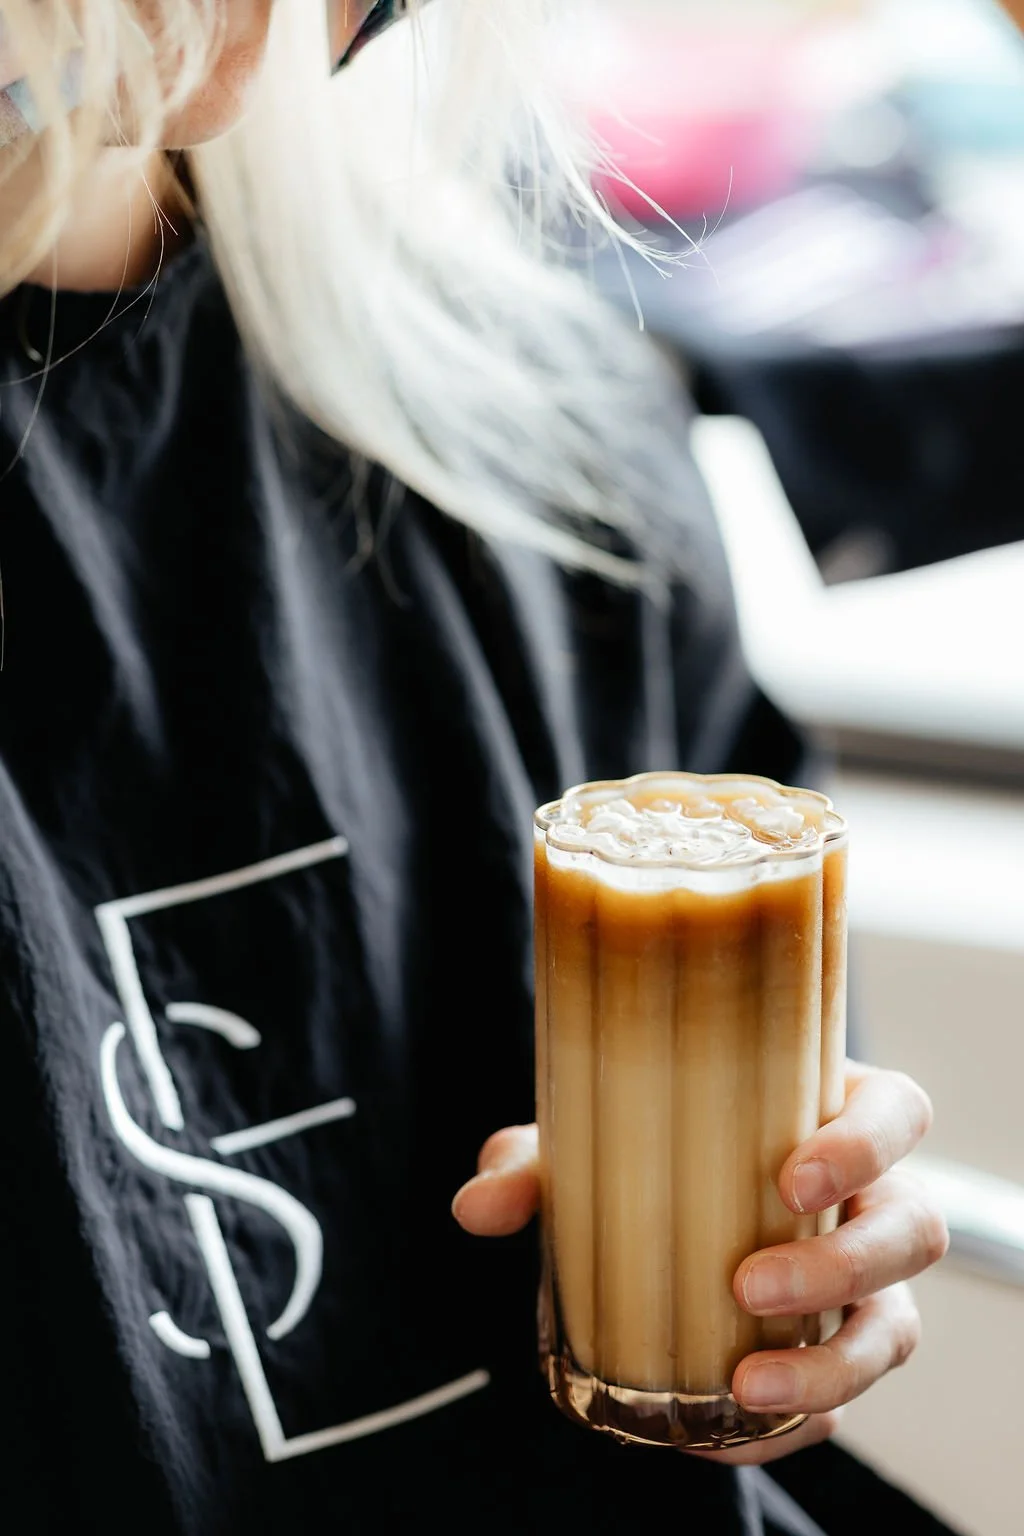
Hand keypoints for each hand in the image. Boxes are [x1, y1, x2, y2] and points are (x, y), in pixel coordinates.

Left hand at [452, 1062, 948, 1464]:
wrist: (648, 1213)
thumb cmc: (639, 1151)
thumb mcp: (588, 1146)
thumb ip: (534, 1166)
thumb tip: (478, 1206)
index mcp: (826, 1113)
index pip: (895, 1114)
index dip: (865, 1146)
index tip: (789, 1180)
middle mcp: (866, 1197)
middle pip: (912, 1228)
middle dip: (843, 1263)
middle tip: (747, 1283)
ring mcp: (862, 1281)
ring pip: (897, 1326)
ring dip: (830, 1364)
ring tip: (743, 1385)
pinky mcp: (836, 1351)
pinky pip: (845, 1403)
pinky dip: (788, 1428)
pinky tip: (717, 1438)